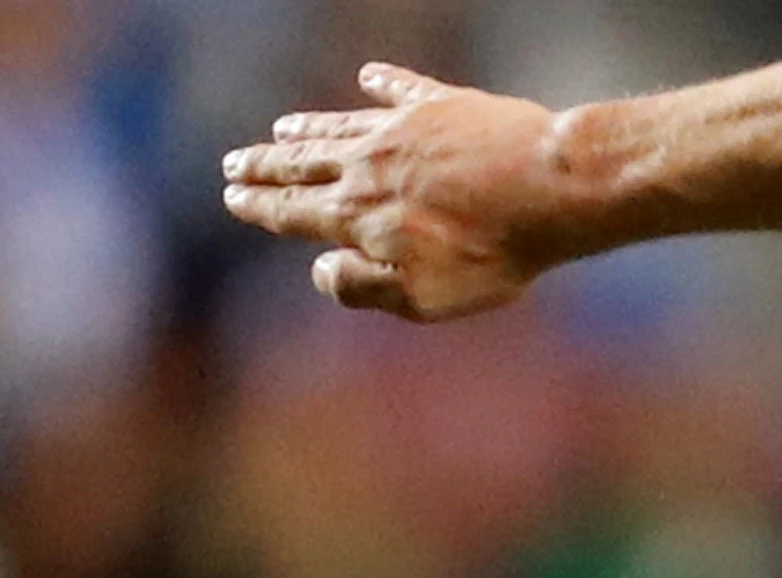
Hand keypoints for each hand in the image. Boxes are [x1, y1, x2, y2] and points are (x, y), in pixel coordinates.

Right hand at [220, 66, 573, 321]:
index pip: (291, 209)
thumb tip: (320, 269)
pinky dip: (381, 82)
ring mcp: (401, 129)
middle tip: (235, 163)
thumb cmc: (491, 252)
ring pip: (339, 126)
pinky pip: (401, 89)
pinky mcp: (442, 104)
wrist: (549, 190)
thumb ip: (362, 287)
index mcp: (355, 214)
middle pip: (301, 163)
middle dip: (264, 165)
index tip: (233, 197)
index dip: (259, 205)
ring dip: (306, 128)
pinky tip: (369, 76)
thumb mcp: (423, 296)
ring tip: (282, 128)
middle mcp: (364, 163)